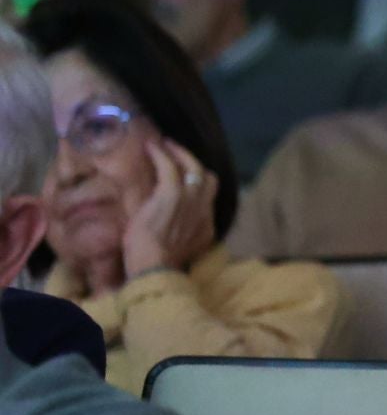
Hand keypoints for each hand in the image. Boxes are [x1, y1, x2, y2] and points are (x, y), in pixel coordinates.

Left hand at [122, 140, 217, 278]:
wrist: (155, 269)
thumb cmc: (157, 267)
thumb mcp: (175, 254)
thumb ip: (182, 240)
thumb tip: (171, 232)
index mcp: (206, 228)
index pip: (208, 199)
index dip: (197, 186)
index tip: (183, 179)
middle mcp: (204, 211)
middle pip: (208, 179)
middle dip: (193, 165)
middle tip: (176, 156)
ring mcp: (190, 201)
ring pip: (193, 167)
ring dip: (179, 153)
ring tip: (165, 145)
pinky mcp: (171, 194)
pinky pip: (169, 166)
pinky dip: (161, 154)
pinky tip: (150, 146)